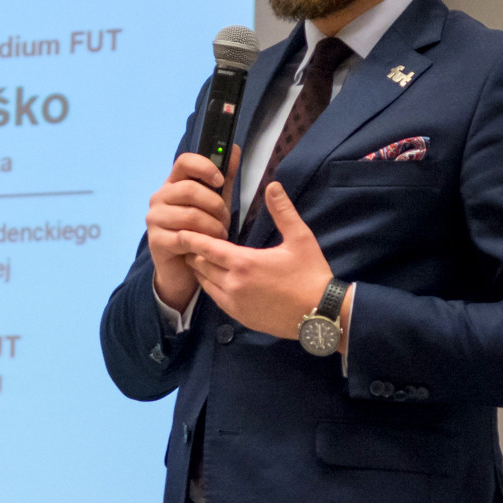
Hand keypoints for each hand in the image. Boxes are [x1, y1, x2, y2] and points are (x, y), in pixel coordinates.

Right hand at [146, 147, 237, 311]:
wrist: (183, 269)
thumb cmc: (200, 231)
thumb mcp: (214, 203)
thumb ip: (223, 178)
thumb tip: (234, 149)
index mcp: (173, 184)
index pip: (184, 162)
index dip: (205, 167)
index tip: (220, 181)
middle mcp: (159, 198)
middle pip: (189, 189)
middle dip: (215, 206)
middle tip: (225, 220)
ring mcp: (154, 219)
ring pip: (191, 215)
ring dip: (213, 227)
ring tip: (220, 236)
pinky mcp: (156, 241)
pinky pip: (185, 237)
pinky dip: (203, 242)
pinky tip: (209, 247)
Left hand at [177, 181, 333, 339]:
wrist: (321, 315)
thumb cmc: (311, 275)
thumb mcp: (300, 239)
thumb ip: (283, 211)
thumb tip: (273, 185)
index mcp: (244, 263)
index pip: (207, 248)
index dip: (192, 239)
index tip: (180, 231)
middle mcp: (233, 285)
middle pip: (202, 266)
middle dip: (195, 253)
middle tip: (189, 242)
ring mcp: (235, 303)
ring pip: (206, 284)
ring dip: (202, 271)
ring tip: (199, 258)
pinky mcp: (240, 317)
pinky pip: (216, 299)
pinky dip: (212, 287)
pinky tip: (215, 279)